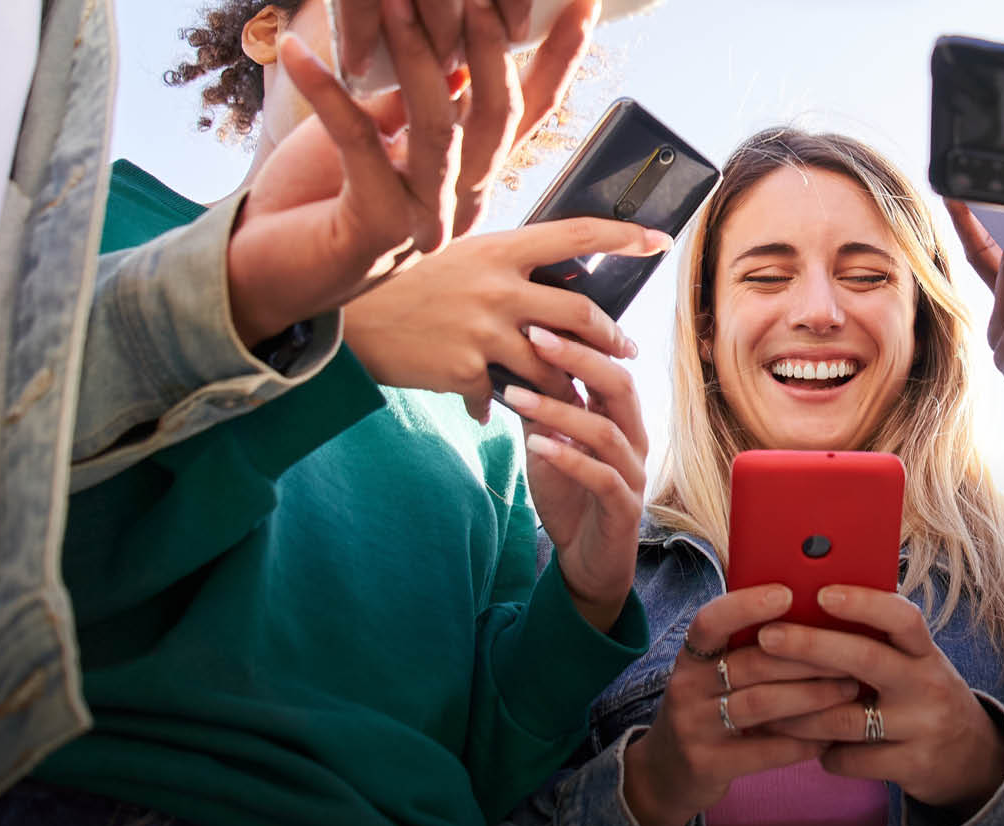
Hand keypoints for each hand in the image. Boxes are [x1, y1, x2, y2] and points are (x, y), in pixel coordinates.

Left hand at [226, 0, 597, 346]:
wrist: (262, 277)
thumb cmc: (314, 201)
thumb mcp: (371, 136)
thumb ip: (408, 101)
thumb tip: (444, 50)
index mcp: (470, 177)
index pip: (528, 111)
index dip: (558, 59)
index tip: (583, 4)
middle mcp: (461, 202)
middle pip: (497, 115)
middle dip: (492, 46)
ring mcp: (426, 219)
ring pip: (438, 127)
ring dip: (415, 55)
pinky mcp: (378, 229)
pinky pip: (358, 143)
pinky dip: (325, 92)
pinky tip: (297, 50)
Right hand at [342, 218, 669, 419]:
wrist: (345, 317)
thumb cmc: (403, 281)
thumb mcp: (455, 255)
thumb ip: (505, 266)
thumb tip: (555, 280)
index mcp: (498, 249)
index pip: (574, 233)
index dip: (621, 235)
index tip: (658, 240)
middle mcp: (497, 287)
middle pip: (580, 313)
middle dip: (611, 336)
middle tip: (625, 349)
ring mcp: (482, 331)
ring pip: (552, 364)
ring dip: (570, 383)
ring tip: (577, 392)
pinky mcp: (464, 372)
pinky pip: (502, 397)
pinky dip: (503, 407)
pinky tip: (494, 413)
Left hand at [496, 327, 647, 622]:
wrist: (587, 563)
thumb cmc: (571, 498)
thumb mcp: (548, 446)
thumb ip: (539, 411)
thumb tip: (507, 363)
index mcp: (620, 418)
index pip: (608, 365)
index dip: (578, 340)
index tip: (536, 317)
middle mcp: (634, 440)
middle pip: (619, 385)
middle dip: (576, 358)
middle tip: (533, 337)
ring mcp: (633, 474)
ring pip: (605, 430)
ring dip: (560, 409)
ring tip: (516, 395)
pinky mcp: (623, 508)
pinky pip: (601, 476)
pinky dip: (568, 457)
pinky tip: (537, 445)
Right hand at [623, 587, 858, 825]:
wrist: (666, 773)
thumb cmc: (709, 709)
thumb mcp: (714, 675)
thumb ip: (749, 649)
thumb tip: (813, 616)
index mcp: (691, 656)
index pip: (710, 621)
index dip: (746, 605)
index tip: (787, 594)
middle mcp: (686, 687)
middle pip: (751, 662)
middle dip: (807, 656)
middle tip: (851, 653)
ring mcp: (693, 727)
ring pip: (761, 704)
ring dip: (811, 696)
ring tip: (848, 690)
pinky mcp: (707, 765)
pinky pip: (763, 752)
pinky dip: (801, 743)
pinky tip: (829, 738)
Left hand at [759, 587, 1003, 818]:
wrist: (972, 758)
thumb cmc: (921, 694)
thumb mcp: (912, 662)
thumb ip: (874, 641)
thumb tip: (807, 605)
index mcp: (924, 651)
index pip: (902, 618)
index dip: (863, 603)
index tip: (822, 593)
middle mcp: (927, 684)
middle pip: (866, 659)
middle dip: (811, 646)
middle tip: (767, 637)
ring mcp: (922, 727)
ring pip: (845, 718)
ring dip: (798, 712)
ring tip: (764, 704)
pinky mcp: (912, 765)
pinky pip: (850, 759)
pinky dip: (821, 752)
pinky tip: (807, 745)